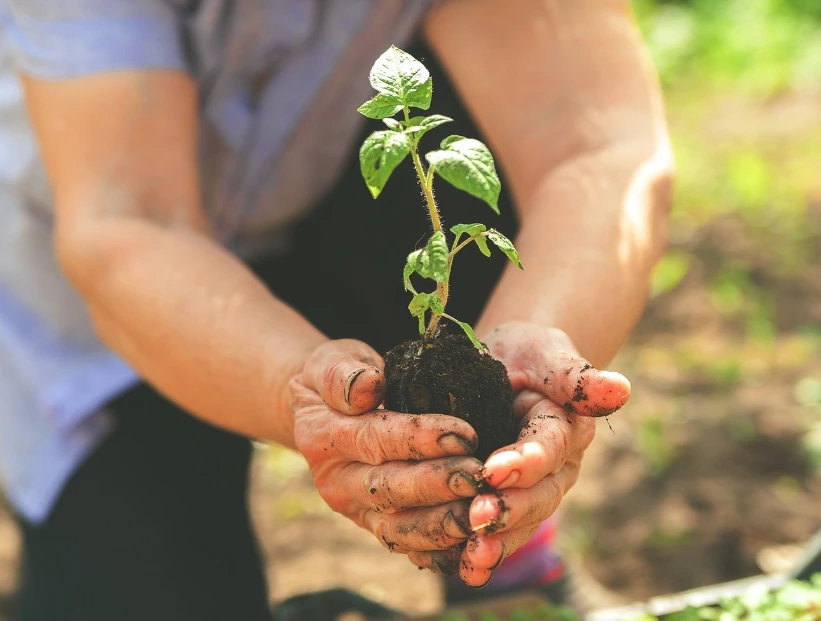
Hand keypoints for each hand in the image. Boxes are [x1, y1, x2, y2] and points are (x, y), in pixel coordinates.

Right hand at [289, 339, 484, 560]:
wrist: (322, 413)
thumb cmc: (339, 379)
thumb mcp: (332, 360)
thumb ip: (344, 373)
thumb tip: (368, 385)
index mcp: (323, 437)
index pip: (376, 439)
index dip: (421, 439)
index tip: (465, 435)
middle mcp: (336, 482)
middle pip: (390, 489)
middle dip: (438, 485)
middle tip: (480, 476)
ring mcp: (355, 510)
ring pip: (399, 529)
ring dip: (442, 525)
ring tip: (481, 513)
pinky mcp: (376, 526)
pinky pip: (408, 546)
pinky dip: (440, 552)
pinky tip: (473, 544)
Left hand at [412, 321, 630, 586]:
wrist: (510, 368)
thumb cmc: (527, 354)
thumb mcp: (546, 353)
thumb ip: (574, 375)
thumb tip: (619, 389)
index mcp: (566, 428)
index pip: (549, 448)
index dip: (525, 462)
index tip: (494, 471)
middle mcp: (556, 467)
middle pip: (540, 496)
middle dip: (509, 509)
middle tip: (477, 516)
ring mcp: (535, 491)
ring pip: (523, 523)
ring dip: (498, 542)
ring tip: (473, 555)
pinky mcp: (508, 504)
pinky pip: (501, 534)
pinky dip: (483, 553)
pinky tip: (465, 568)